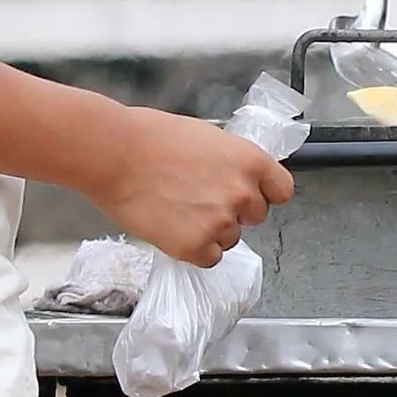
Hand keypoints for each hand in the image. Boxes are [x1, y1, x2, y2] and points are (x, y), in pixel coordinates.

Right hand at [89, 108, 292, 266]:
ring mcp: (219, 222)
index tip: (252, 195)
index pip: (282, 191)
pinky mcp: (194, 246)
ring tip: (179, 209)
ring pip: (230, 239)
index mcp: (249, 161)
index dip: (265, 194)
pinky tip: (174, 227)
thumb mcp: (208, 137)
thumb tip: (239, 176)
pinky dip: (194, 249)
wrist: (114, 153)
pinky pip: (209, 258)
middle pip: (256, 217)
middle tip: (201, 199)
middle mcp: (241, 194)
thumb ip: (232, 161)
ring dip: (211, 230)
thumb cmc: (151, 137)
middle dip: (234, 212)